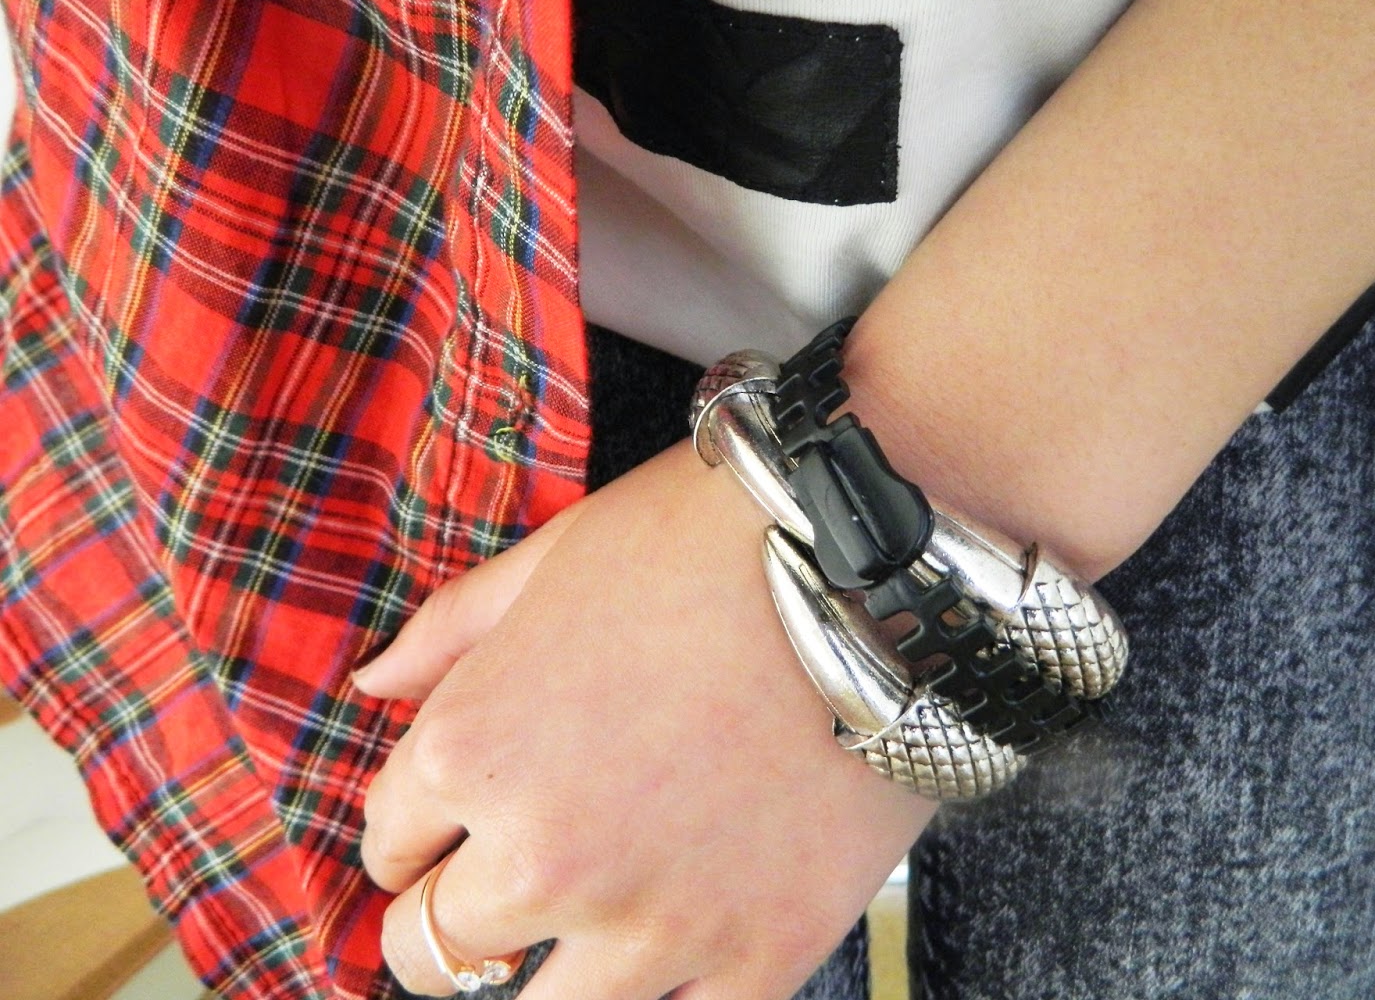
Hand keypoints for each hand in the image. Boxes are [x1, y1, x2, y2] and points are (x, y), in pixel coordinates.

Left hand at [354, 438, 937, 998]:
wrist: (882, 564)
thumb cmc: (716, 540)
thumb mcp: (559, 552)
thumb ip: (451, 629)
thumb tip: (373, 684)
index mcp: (474, 750)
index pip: (386, 841)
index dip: (411, 832)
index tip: (443, 832)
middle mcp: (542, 855)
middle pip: (431, 953)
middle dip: (450, 922)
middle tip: (491, 900)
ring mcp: (653, 921)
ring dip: (540, 980)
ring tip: (579, 934)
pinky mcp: (760, 953)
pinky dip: (666, 994)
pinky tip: (673, 954)